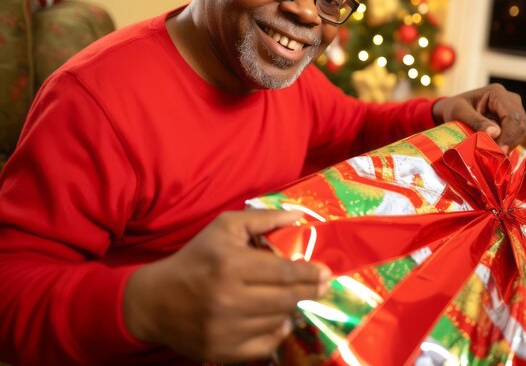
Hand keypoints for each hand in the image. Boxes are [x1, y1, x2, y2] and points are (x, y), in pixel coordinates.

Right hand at [123, 210, 329, 361]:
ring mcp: (225, 330)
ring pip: (278, 322)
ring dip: (290, 309)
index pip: (284, 272)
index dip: (310, 273)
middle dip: (310, 291)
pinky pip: (265, 346)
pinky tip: (275, 318)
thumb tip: (298, 216)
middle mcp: (229, 299)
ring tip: (290, 298)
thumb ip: (263, 219)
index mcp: (230, 265)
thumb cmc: (196, 258)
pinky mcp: (222, 352)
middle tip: (322, 286)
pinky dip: (276, 332)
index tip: (326, 272)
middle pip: (287, 299)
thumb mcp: (225, 227)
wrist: (156, 300)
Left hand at [432, 83, 525, 152]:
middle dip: (510, 142)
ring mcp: (514, 109)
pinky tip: (496, 149)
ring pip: (521, 131)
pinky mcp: (513, 120)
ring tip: (494, 152)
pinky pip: (517, 135)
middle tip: (496, 156)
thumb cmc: (454, 109)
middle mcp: (510, 99)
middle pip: (520, 124)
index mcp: (497, 93)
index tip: (499, 151)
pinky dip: (508, 144)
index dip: (509, 135)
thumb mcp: (459, 113)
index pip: (512, 116)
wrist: (453, 110)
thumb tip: (495, 133)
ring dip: (510, 144)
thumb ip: (476, 121)